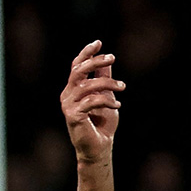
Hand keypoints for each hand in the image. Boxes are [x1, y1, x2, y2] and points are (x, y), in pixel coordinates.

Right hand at [62, 41, 124, 165]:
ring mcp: (68, 105)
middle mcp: (67, 95)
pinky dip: (106, 100)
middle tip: (112, 58)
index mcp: (73, 89)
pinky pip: (90, 101)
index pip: (76, 66)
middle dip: (96, 61)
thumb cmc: (102, 124)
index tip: (99, 42)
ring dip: (108, 83)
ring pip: (87, 85)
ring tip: (123, 87)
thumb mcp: (106, 97)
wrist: (99, 148)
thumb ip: (104, 80)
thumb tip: (108, 61)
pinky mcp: (72, 116)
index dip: (86, 53)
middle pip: (78, 70)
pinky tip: (117, 104)